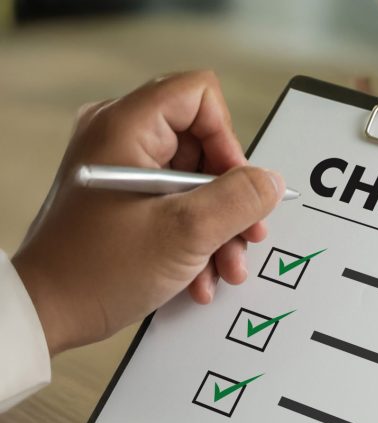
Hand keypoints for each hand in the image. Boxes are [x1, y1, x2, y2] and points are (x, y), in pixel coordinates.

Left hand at [11, 71, 284, 354]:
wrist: (49, 311)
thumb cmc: (94, 271)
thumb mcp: (185, 233)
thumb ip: (239, 200)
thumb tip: (269, 182)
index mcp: (125, 127)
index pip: (198, 97)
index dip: (227, 138)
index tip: (234, 183)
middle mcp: (120, 139)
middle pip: (203, 144)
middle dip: (230, 198)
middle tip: (243, 233)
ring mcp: (121, 169)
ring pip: (195, 181)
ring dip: (219, 228)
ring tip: (223, 265)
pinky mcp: (124, 198)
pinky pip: (177, 203)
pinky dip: (196, 238)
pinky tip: (200, 273)